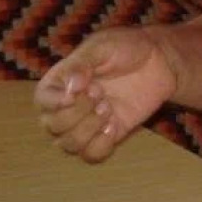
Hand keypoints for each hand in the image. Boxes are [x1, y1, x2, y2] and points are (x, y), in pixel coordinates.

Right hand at [34, 27, 175, 161]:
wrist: (159, 60)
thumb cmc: (125, 48)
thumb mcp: (101, 46)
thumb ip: (80, 64)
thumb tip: (69, 88)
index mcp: (59, 83)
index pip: (42, 101)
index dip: (56, 102)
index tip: (79, 92)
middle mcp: (66, 106)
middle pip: (53, 127)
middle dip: (78, 112)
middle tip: (100, 93)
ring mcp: (86, 123)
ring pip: (69, 145)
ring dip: (88, 129)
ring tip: (108, 108)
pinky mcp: (107, 135)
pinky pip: (92, 154)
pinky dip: (101, 144)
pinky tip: (114, 124)